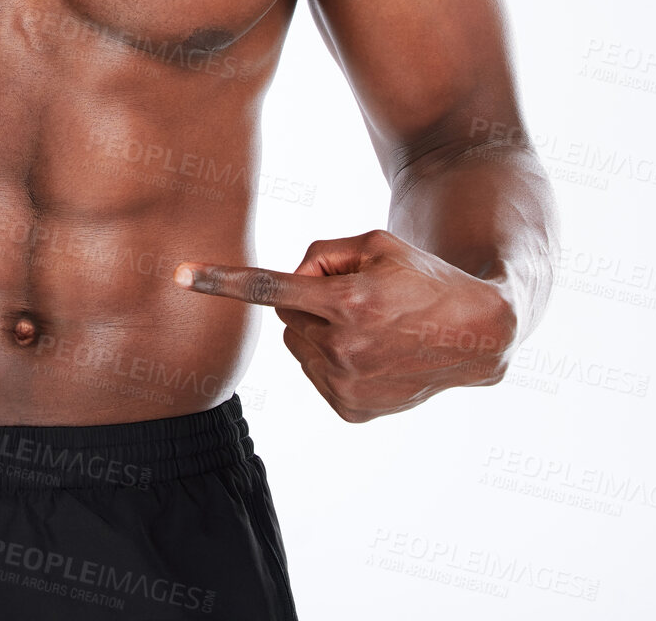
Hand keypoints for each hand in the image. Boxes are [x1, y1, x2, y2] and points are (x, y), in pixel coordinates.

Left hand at [173, 228, 517, 421]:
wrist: (475, 334)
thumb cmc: (420, 276)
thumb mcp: (375, 244)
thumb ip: (321, 254)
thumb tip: (290, 281)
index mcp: (349, 303)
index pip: (271, 288)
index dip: (222, 282)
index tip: (180, 276)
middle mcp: (344, 349)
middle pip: (287, 314)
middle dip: (310, 301)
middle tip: (357, 297)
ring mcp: (348, 385)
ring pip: (298, 345)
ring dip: (320, 331)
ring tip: (371, 327)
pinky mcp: (352, 411)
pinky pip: (315, 373)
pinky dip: (332, 360)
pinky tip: (372, 354)